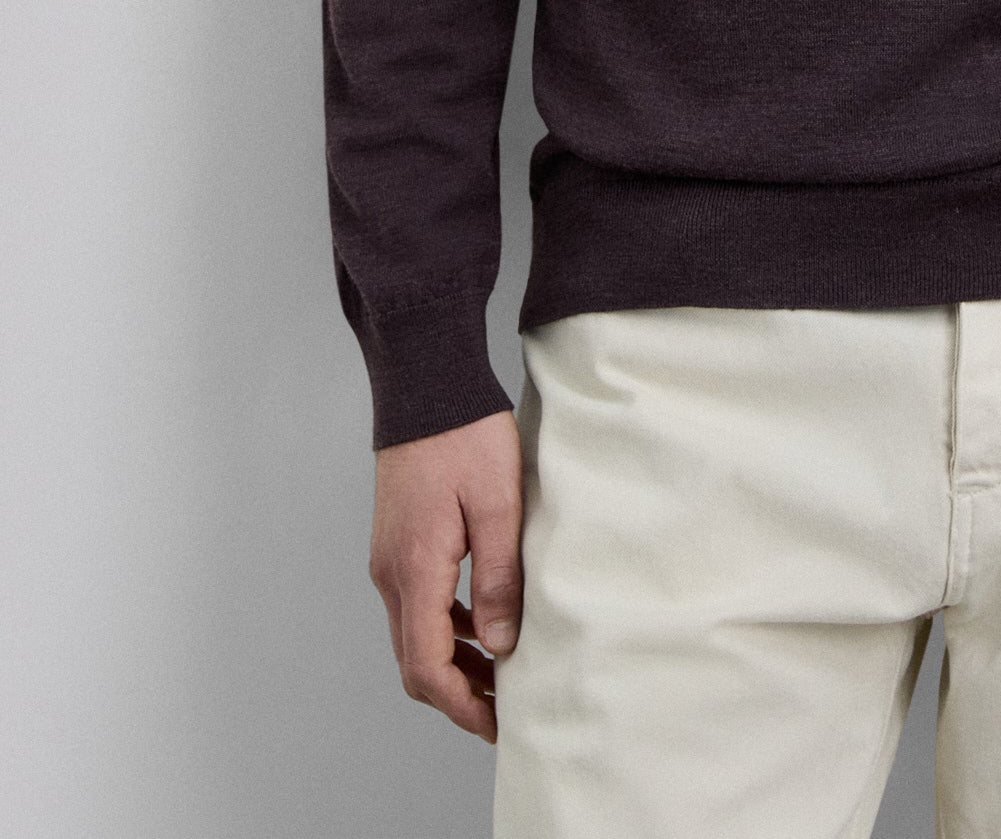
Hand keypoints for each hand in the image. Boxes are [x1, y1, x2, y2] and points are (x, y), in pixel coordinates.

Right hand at [369, 408, 521, 742]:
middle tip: (504, 707)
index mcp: (415, 569)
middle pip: (415, 662)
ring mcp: (389, 559)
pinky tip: (482, 620)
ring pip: (414, 635)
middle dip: (458, 694)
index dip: (462, 705)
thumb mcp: (498, 504)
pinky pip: (416, 604)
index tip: (498, 722)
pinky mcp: (397, 543)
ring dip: (452, 663)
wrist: (426, 384)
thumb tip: (501, 646)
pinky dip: (445, 627)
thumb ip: (499, 578)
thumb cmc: (465, 435)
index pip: (427, 666)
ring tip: (501, 671)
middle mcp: (391, 573)